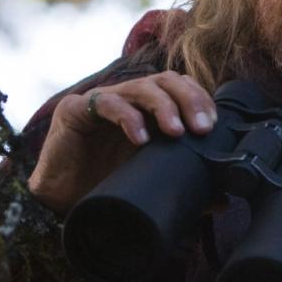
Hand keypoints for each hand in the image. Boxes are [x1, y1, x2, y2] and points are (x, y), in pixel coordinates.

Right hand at [27, 70, 215, 215]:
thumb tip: (222, 201)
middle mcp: (128, 99)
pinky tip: (140, 138)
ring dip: (164, 106)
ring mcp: (102, 100)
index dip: (200, 100)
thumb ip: (182, 184)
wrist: (59, 201)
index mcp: (147, 110)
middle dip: (189, 100)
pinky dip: (128, 118)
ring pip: (141, 86)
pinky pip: (106, 103)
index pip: (181, 88)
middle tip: (201, 128)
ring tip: (175, 132)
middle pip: (166, 80)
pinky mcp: (77, 110)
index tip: (213, 127)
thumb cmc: (103, 185)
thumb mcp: (149, 181)